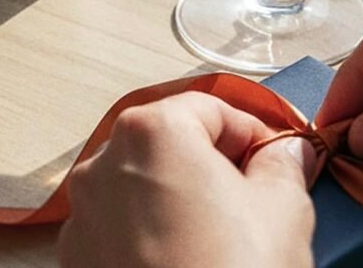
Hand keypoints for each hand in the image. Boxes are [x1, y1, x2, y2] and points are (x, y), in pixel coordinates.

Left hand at [58, 91, 315, 267]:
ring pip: (144, 186)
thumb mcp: (284, 211)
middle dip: (214, 165)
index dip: (253, 133)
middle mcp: (104, 162)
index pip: (212, 109)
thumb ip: (284, 164)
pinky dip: (151, 236)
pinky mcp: (77, 261)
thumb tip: (285, 152)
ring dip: (181, 201)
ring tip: (222, 239)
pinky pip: (121, 228)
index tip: (277, 158)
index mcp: (153, 131)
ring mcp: (83, 215)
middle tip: (256, 198)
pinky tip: (187, 262)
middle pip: (172, 144)